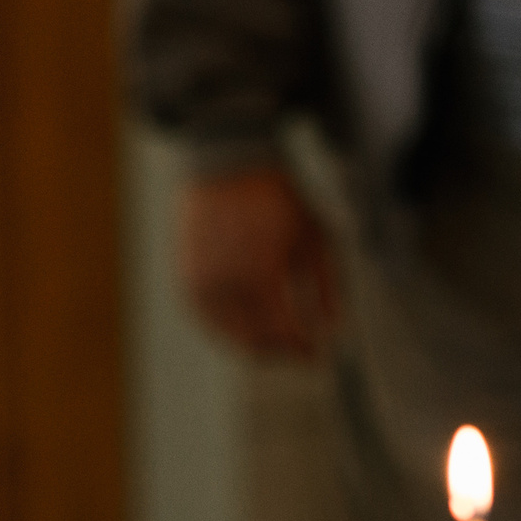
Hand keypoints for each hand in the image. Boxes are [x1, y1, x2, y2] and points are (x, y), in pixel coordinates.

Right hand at [180, 165, 339, 361]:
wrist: (228, 165)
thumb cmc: (279, 198)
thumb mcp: (316, 236)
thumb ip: (327, 284)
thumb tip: (334, 326)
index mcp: (260, 272)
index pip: (282, 330)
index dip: (301, 348)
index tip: (318, 355)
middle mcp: (225, 284)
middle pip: (254, 340)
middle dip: (280, 352)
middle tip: (300, 355)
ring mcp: (201, 284)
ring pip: (229, 335)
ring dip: (256, 345)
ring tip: (278, 344)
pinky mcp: (186, 280)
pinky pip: (210, 320)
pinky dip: (230, 329)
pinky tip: (250, 327)